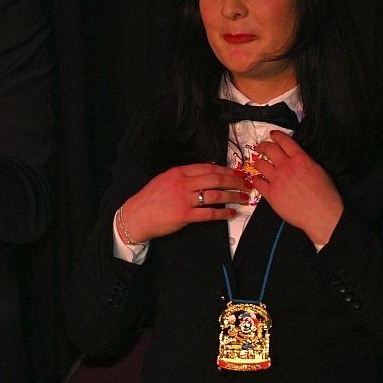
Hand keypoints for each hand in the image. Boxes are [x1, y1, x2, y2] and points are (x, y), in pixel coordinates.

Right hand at [119, 163, 250, 243]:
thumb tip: (207, 166)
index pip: (208, 168)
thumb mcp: (164, 179)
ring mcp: (184, 199)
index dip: (226, 170)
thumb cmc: (149, 198)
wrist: (136, 216)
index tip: (237, 173)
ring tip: (242, 198)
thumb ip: (184, 174)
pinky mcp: (185, 215)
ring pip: (216, 195)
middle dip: (235, 181)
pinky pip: (210, 214)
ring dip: (233, 196)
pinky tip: (231, 213)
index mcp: (178, 173)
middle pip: (216, 179)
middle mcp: (182, 184)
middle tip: (246, 184)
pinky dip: (223, 214)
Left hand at [251, 131, 343, 247]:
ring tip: (260, 164)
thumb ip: (305, 162)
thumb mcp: (320, 171)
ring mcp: (276, 180)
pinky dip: (257, 180)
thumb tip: (297, 158)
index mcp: (301, 159)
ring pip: (260, 164)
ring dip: (259, 162)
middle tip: (261, 147)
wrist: (322, 215)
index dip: (277, 135)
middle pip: (269, 149)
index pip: (285, 141)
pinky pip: (257, 182)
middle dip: (263, 145)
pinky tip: (259, 180)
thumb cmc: (326, 196)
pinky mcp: (270, 194)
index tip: (273, 134)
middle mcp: (286, 167)